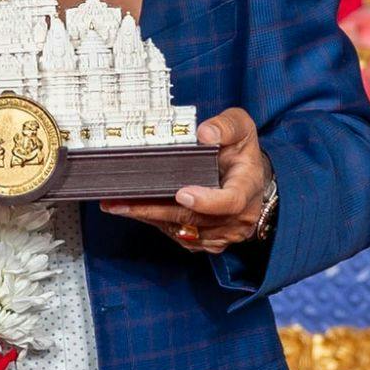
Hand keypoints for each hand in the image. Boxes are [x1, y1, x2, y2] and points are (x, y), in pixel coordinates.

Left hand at [102, 107, 270, 253]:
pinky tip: (137, 212)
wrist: (251, 179)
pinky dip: (158, 224)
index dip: (206, 201)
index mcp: (247, 186)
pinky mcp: (211, 242)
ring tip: (119, 205)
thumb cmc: (242, 152)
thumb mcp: (241, 127)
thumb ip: (226, 126)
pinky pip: (181, 237)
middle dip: (157, 211)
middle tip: (123, 202)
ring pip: (184, 231)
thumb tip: (205, 133)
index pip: (230, 201)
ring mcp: (225, 233)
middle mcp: (239, 217)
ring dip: (151, 219)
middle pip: (195, 219)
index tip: (182, 193)